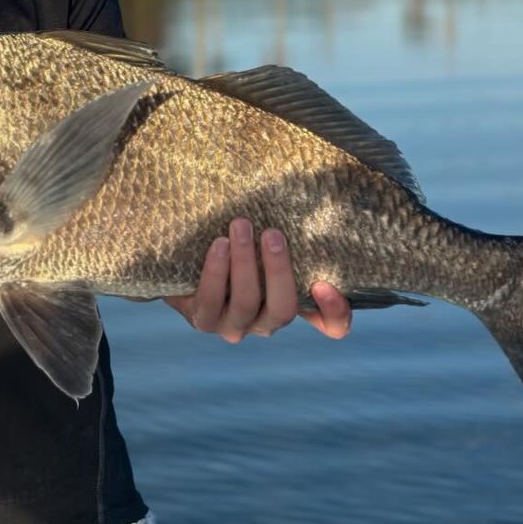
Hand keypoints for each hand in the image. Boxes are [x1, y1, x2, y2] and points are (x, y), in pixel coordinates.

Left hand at [164, 217, 351, 343]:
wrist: (188, 261)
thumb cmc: (238, 248)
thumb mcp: (266, 244)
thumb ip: (289, 235)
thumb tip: (308, 197)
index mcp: (292, 305)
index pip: (331, 325)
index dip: (335, 312)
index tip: (324, 283)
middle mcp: (267, 323)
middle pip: (283, 310)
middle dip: (278, 270)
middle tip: (271, 233)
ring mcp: (234, 326)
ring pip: (246, 303)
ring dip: (244, 263)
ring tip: (240, 226)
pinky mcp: (203, 320)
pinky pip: (210, 301)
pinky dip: (216, 271)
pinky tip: (219, 244)